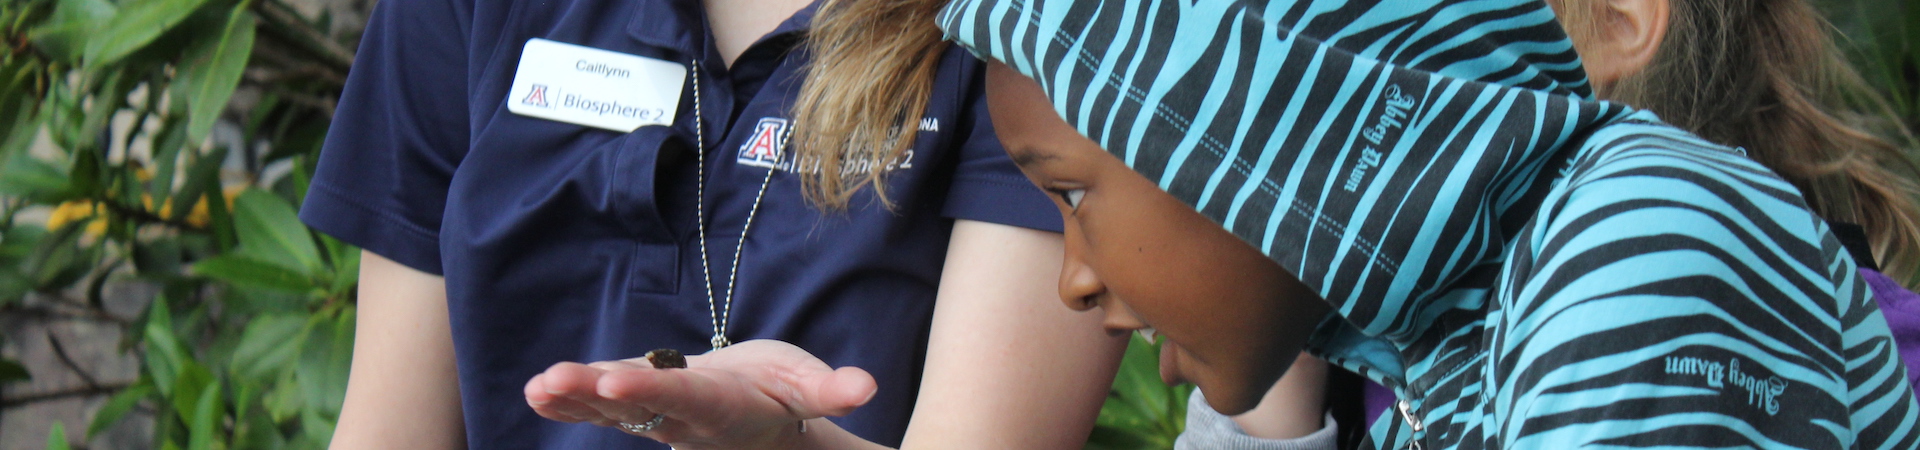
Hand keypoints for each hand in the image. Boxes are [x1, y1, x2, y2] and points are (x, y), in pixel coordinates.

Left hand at [524, 340, 878, 449]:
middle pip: (634, 407)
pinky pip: (598, 406)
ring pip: (609, 409)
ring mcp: (654, 415)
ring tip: (536, 387)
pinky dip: (566, 401)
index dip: (651, 391)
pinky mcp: (637, 405)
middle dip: (595, 396)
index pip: (683, 398)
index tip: (617, 381)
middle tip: (557, 382)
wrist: (756, 420)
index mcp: (721, 408)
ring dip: (571, 399)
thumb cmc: (781, 396)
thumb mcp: (810, 389)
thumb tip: (867, 386)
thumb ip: (831, 391)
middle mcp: (681, 418)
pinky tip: (536, 392)